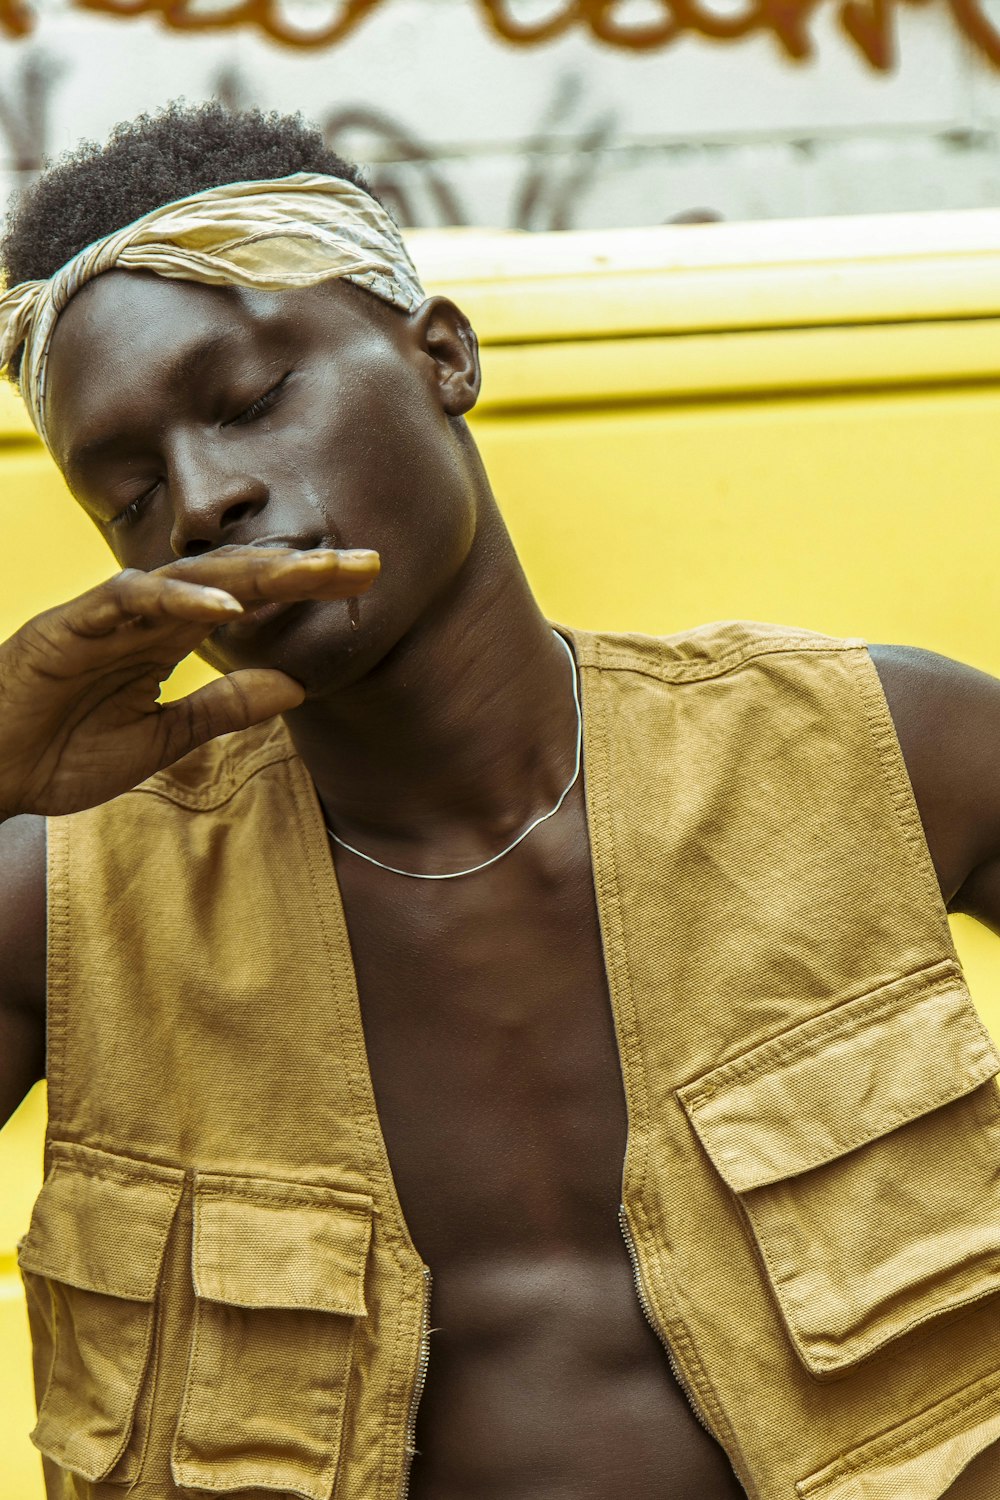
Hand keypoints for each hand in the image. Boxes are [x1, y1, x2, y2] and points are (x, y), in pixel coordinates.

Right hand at [0, 545, 378, 817]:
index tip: (368, 583)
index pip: (251, 600)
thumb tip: (296, 685)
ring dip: (254, 572)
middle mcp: (145, 615)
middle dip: (301, 569)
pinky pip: (128, 600)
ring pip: (190, 576)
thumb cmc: (62, 751)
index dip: (306, 589)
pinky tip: (225, 604)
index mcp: (169, 637)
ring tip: (313, 573)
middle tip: (369, 564)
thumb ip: (224, 707)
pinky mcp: (69, 626)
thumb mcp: (165, 738)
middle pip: (235, 577)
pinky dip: (176, 599)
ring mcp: (107, 615)